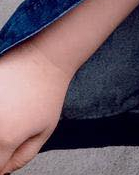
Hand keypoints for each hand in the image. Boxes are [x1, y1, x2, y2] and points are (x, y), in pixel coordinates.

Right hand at [0, 40, 70, 173]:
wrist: (43, 60)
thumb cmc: (48, 94)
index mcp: (5, 140)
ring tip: (8, 114)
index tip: (6, 154)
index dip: (1, 164)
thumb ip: (22, 157)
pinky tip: (4, 105)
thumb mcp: (44, 131)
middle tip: (11, 129)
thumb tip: (2, 170)